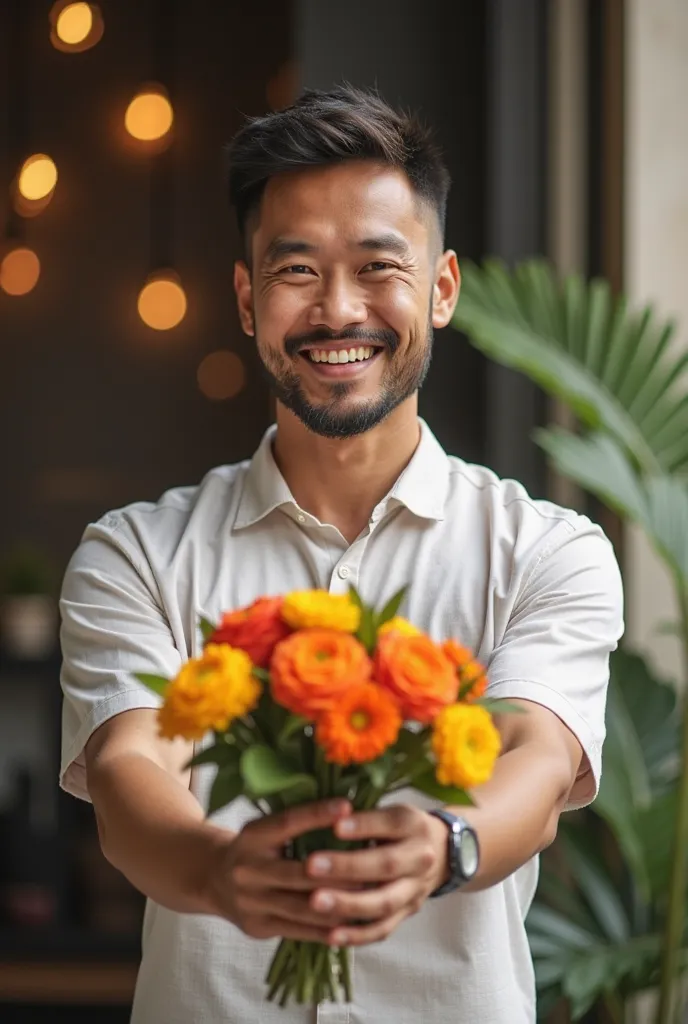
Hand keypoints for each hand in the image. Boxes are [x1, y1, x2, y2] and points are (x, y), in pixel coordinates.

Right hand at [206, 799, 355, 942]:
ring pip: (301, 907)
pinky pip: (298, 931)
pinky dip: (326, 929)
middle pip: (298, 872)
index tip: (348, 806)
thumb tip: (347, 807)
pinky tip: (350, 925)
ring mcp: (251, 901)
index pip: (288, 822)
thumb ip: (298, 821)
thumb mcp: (266, 827)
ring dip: (338, 904)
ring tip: (369, 898)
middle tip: (373, 867)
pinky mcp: (258, 926)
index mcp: (252, 836)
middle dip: (337, 871)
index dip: (317, 814)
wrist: (213, 879)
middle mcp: (248, 868)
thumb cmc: (257, 847)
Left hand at [305, 805, 448, 946]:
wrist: (443, 854)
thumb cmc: (401, 829)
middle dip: (347, 867)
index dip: (363, 825)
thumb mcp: (391, 812)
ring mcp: (415, 890)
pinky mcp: (407, 914)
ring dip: (348, 904)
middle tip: (310, 866)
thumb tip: (327, 815)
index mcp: (413, 826)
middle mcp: (419, 858)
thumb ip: (364, 815)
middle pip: (386, 865)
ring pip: (384, 902)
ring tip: (315, 902)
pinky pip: (383, 929)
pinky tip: (330, 936)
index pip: (390, 823)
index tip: (334, 826)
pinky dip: (357, 935)